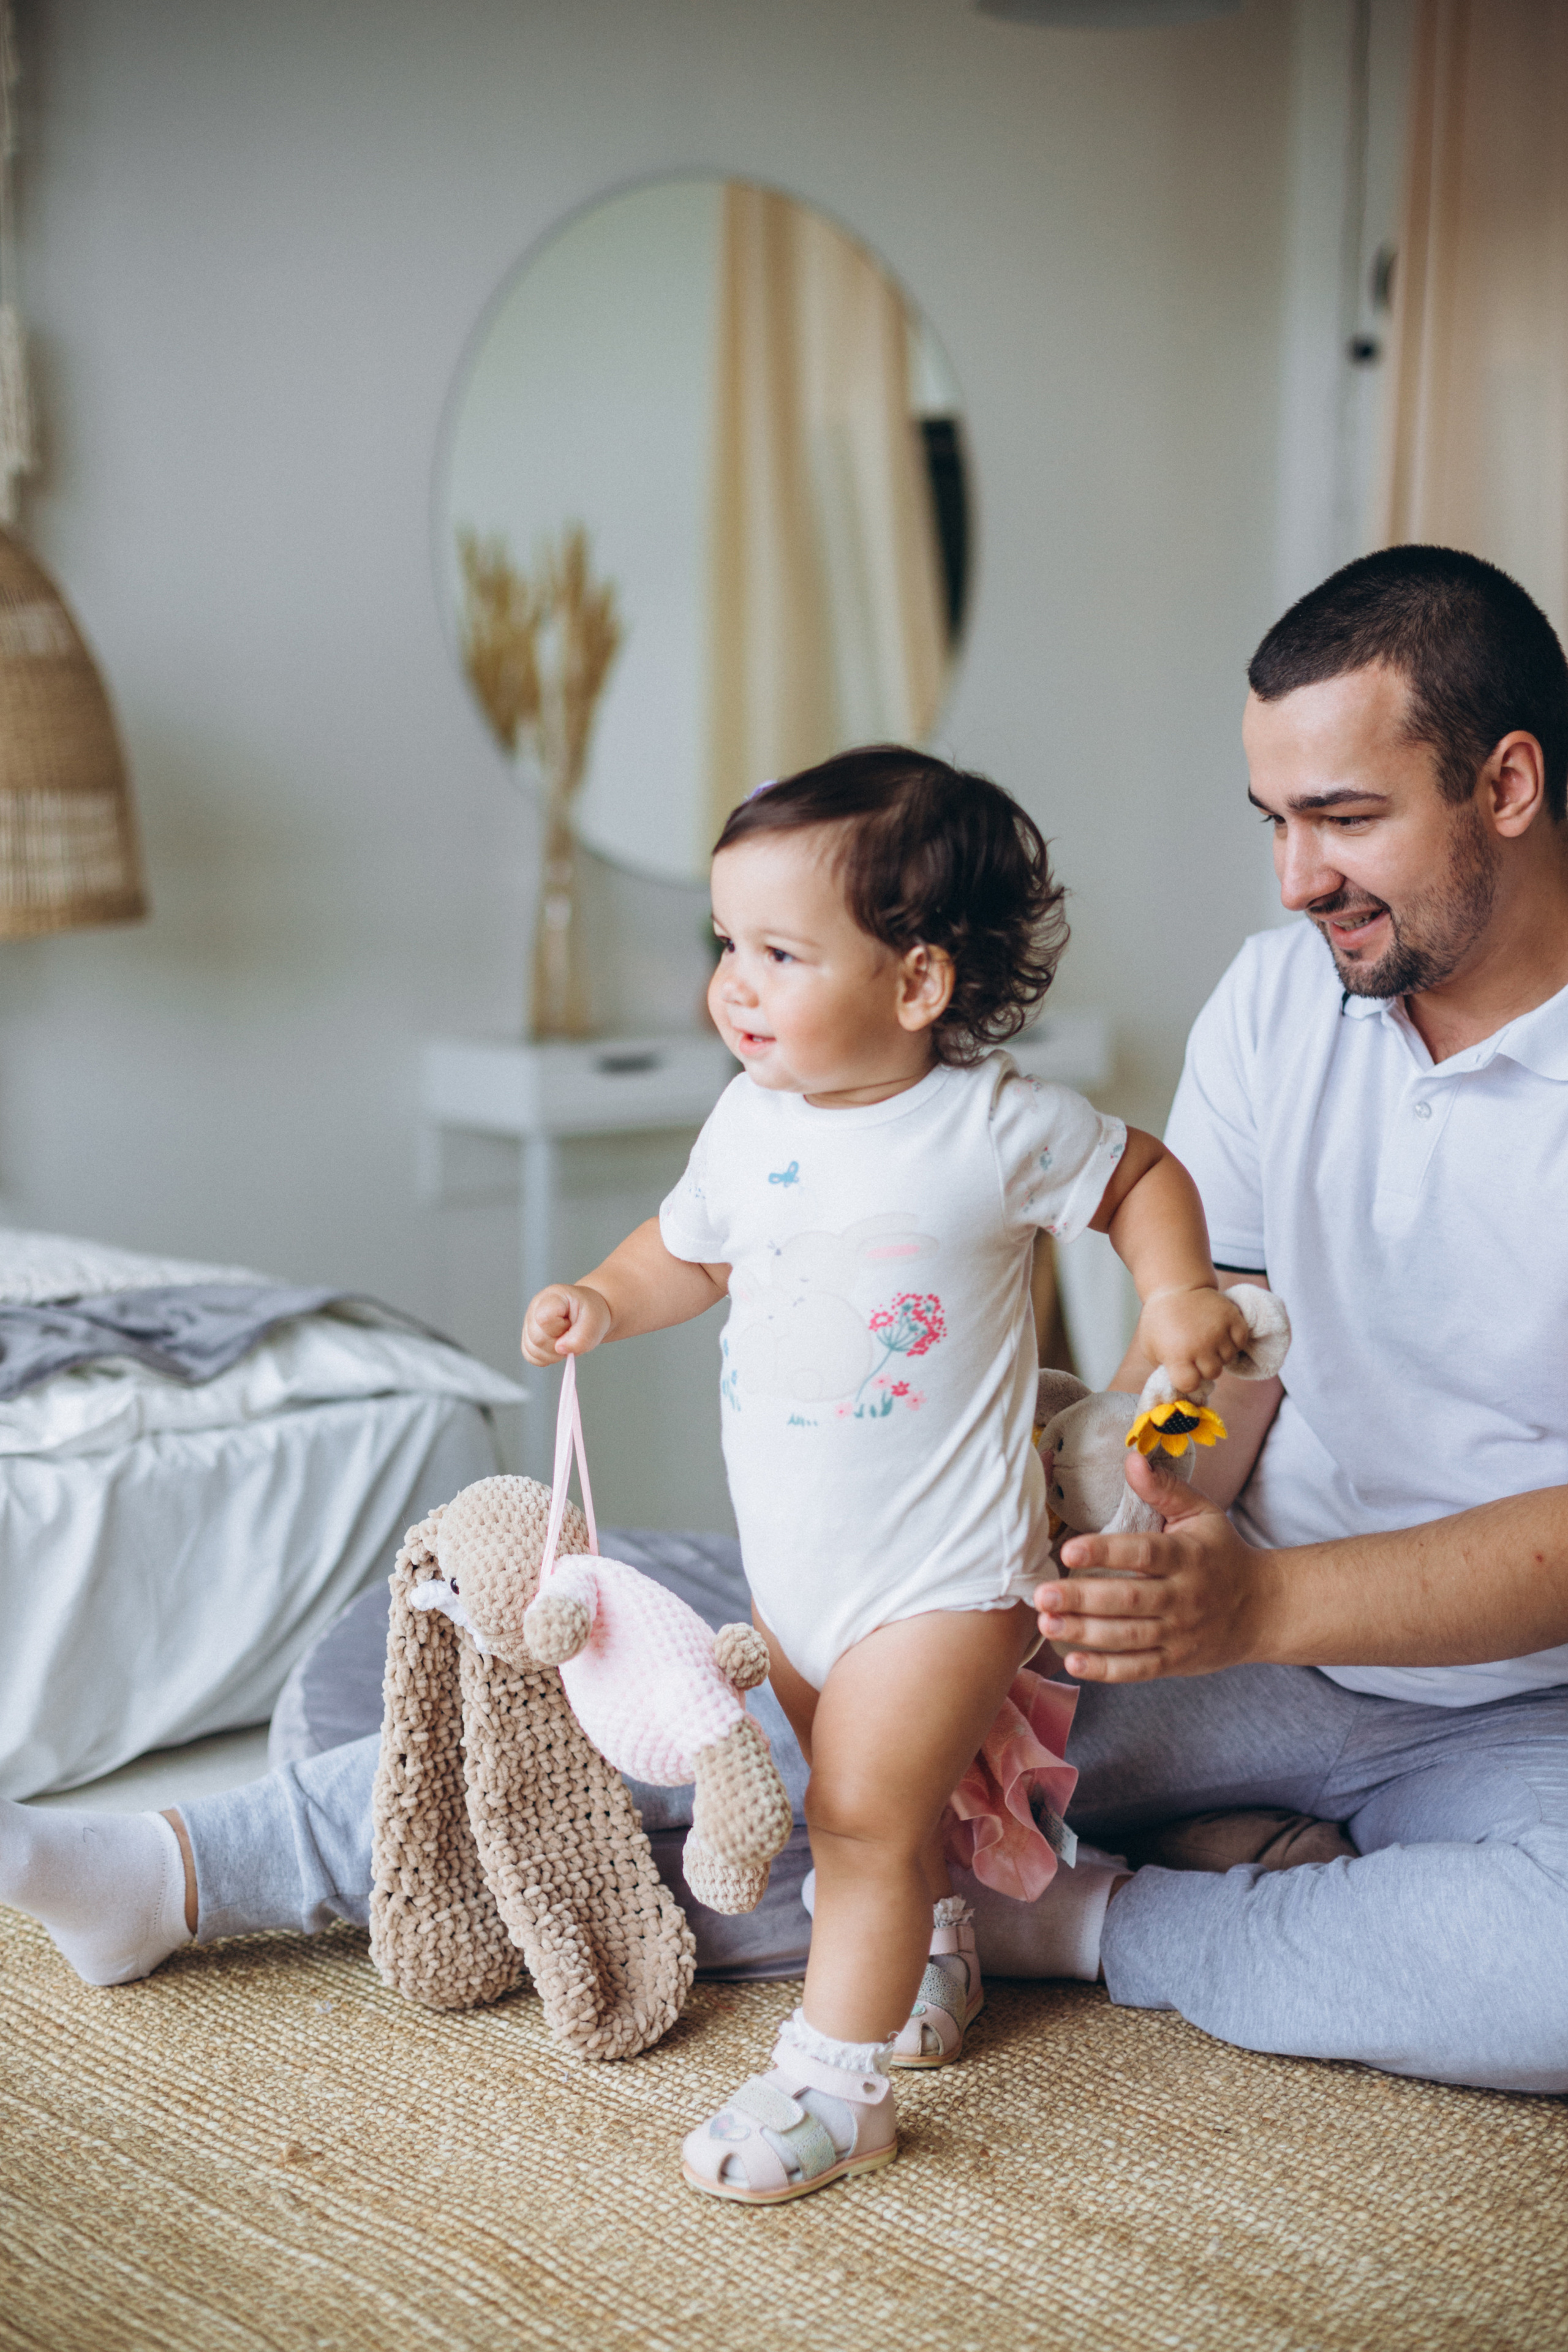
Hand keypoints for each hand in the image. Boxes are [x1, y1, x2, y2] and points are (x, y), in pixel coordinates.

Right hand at [521, 1281, 611, 1365]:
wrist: (588, 1315)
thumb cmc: (590, 1313)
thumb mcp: (595, 1320)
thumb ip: (582, 1336)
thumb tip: (560, 1349)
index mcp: (551, 1297)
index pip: (544, 1319)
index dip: (560, 1328)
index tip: (572, 1322)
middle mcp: (534, 1308)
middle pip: (537, 1338)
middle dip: (559, 1344)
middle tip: (572, 1333)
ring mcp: (528, 1324)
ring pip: (533, 1350)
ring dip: (554, 1353)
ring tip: (566, 1339)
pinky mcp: (528, 1339)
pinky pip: (532, 1357)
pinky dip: (547, 1358)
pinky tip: (558, 1347)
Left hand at [1033, 1448, 1276, 1680]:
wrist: (1263, 1608)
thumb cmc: (1221, 1553)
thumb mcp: (1202, 1514)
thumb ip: (1165, 1488)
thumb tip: (1131, 1458)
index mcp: (1187, 1556)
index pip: (1143, 1553)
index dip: (1105, 1552)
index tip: (1068, 1549)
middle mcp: (1184, 1597)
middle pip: (1129, 1599)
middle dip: (1082, 1598)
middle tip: (1042, 1595)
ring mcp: (1180, 1633)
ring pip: (1129, 1637)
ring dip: (1085, 1632)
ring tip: (1047, 1624)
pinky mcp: (1176, 1662)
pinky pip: (1138, 1669)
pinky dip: (1106, 1670)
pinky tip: (1072, 1662)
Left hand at [1133, 1284, 1248, 1394]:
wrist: (1174, 1287)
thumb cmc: (1159, 1320)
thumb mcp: (1151, 1347)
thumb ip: (1164, 1369)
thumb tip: (1182, 1385)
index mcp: (1177, 1355)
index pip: (1190, 1384)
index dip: (1188, 1380)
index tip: (1184, 1371)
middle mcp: (1200, 1345)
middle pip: (1212, 1373)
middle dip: (1203, 1366)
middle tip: (1195, 1352)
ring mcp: (1218, 1332)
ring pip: (1228, 1359)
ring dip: (1219, 1353)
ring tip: (1206, 1339)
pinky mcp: (1232, 1318)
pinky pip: (1240, 1342)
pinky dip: (1233, 1340)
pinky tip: (1220, 1334)